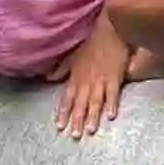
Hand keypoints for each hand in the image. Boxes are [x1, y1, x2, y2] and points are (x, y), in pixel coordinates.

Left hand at [50, 22, 131, 138]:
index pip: (67, 98)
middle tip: (74, 136)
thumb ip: (61, 68)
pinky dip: (111, 104)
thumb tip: (48, 77)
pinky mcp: (115, 77)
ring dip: (92, 116)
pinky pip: (113, 93)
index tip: (59, 127)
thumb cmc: (92, 42)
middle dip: (76, 120)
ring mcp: (101, 79)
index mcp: (76, 76)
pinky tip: (111, 116)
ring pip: (95, 101)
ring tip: (89, 131)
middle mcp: (87, 81)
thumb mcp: (73, 55)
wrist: (112, 28)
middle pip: (80, 103)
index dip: (63, 112)